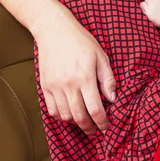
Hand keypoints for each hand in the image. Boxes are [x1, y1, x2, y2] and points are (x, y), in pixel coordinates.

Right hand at [36, 9, 115, 134]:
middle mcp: (69, 85)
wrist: (55, 30)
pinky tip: (69, 112)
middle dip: (89, 127)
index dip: (102, 122)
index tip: (106, 126)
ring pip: (65, 116)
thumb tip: (113, 99)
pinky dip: (61, 116)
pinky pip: (52, 109)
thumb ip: (108, 78)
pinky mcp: (45, 86)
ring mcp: (55, 87)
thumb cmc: (81, 41)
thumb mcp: (101, 56)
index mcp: (85, 77)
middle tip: (96, 130)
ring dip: (76, 122)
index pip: (95, 109)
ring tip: (84, 120)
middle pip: (79, 117)